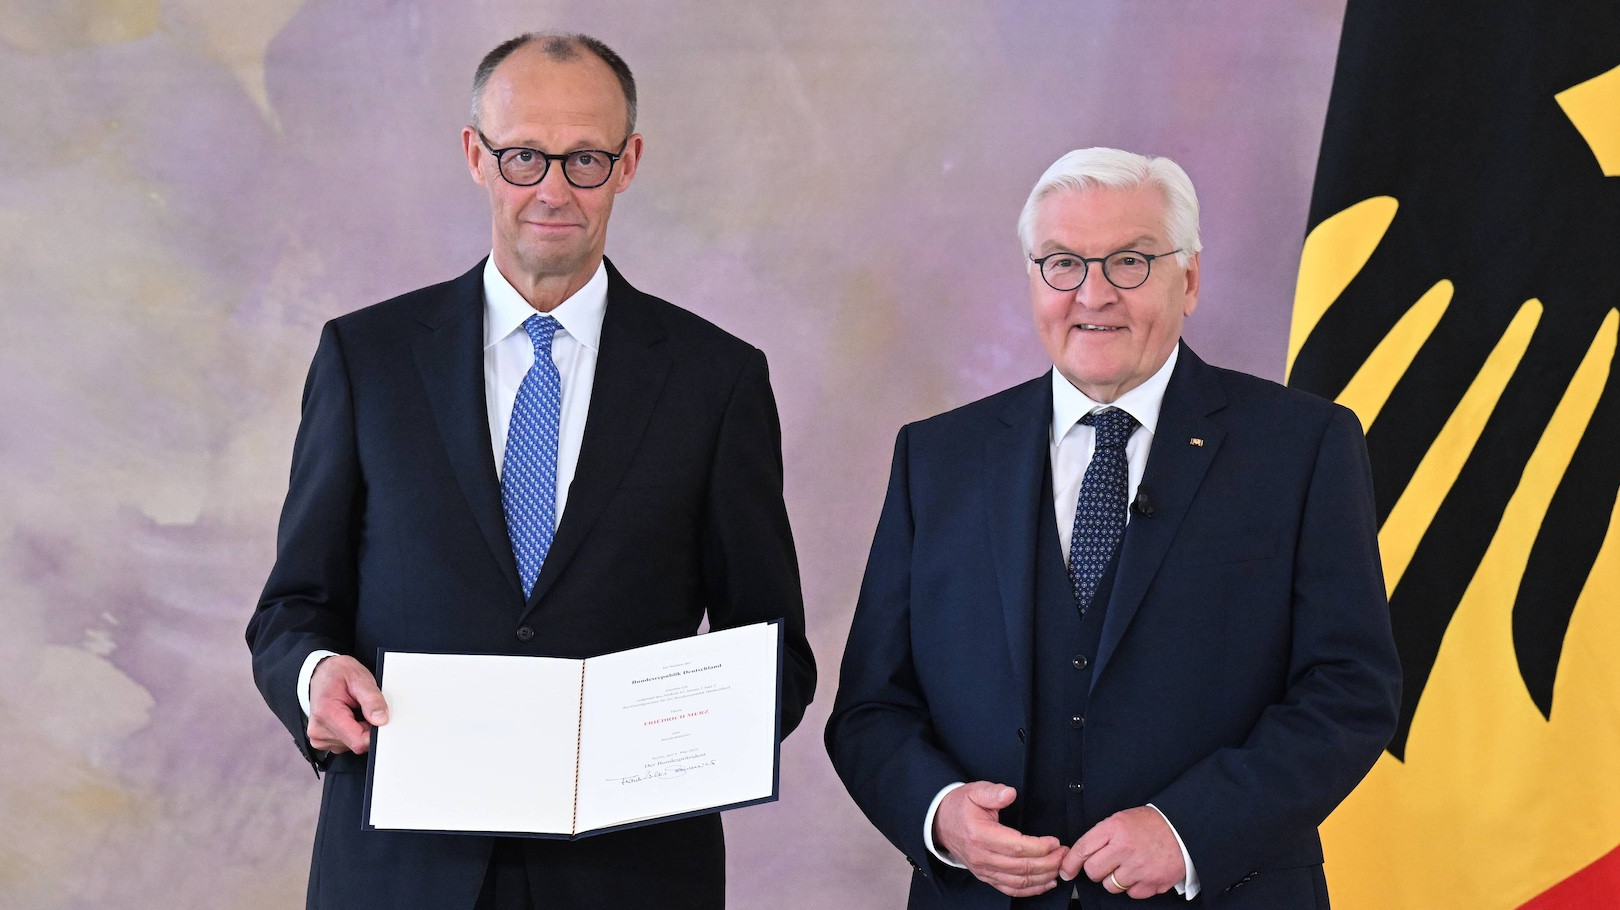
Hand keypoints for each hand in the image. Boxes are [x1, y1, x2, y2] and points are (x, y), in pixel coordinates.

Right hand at [306, 655, 387, 753]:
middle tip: (361, 708)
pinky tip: (347, 716)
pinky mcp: (321, 741)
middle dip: (366, 727)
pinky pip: (346, 744)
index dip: (373, 731)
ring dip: (359, 728)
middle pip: (357, 743)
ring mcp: (319, 738)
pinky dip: (352, 731)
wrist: (322, 672)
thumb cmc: (338, 674)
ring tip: (353, 709)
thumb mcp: (360, 679)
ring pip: (353, 744)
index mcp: (326, 714)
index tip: (375, 716)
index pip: (359, 741)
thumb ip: (372, 700)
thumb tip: (381, 720)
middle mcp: (318, 730)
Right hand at [932, 782, 1065, 897]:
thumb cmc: (960, 806)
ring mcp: (983, 870)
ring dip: (1043, 877)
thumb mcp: (975, 791)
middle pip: (1022, 867)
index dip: (1040, 847)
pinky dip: (1030, 890)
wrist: (940, 822)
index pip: (1017, 847)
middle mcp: (982, 857)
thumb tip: (1010, 793)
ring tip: (1059, 867)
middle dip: (1048, 862)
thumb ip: (993, 792)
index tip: (1055, 842)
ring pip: (1019, 882)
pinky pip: (1010, 889)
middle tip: (1064, 854)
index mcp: (981, 835)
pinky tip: (1046, 883)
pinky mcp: (986, 876)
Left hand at [1061, 806, 1182, 898]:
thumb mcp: (1121, 819)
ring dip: (1115, 880)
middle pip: (1093, 872)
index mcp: (1115, 828)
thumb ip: (1100, 835)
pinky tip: (1140, 873)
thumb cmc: (1149, 824)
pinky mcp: (1153, 882)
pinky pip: (1131, 894)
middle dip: (1096, 870)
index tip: (1066, 871)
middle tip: (1107, 863)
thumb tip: (1078, 856)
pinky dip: (1134, 887)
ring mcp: (1140, 867)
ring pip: (1111, 886)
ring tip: (1128, 866)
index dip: (1070, 863)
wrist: (1182, 829)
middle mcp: (1125, 848)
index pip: (1083, 849)